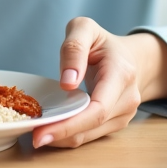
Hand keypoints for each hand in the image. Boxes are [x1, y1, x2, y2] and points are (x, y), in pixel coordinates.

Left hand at [31, 18, 166, 148]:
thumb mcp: (85, 29)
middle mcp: (127, 98)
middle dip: (62, 134)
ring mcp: (124, 114)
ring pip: (91, 135)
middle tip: (33, 137)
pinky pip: (91, 134)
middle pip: (92, 125)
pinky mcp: (116, 122)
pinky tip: (52, 130)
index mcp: (121, 74)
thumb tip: (67, 82)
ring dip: (64, 138)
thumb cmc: (104, 43)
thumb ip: (74, 48)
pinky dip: (70, 135)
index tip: (43, 130)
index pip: (98, 108)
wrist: (132, 58)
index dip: (70, 123)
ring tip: (38, 134)